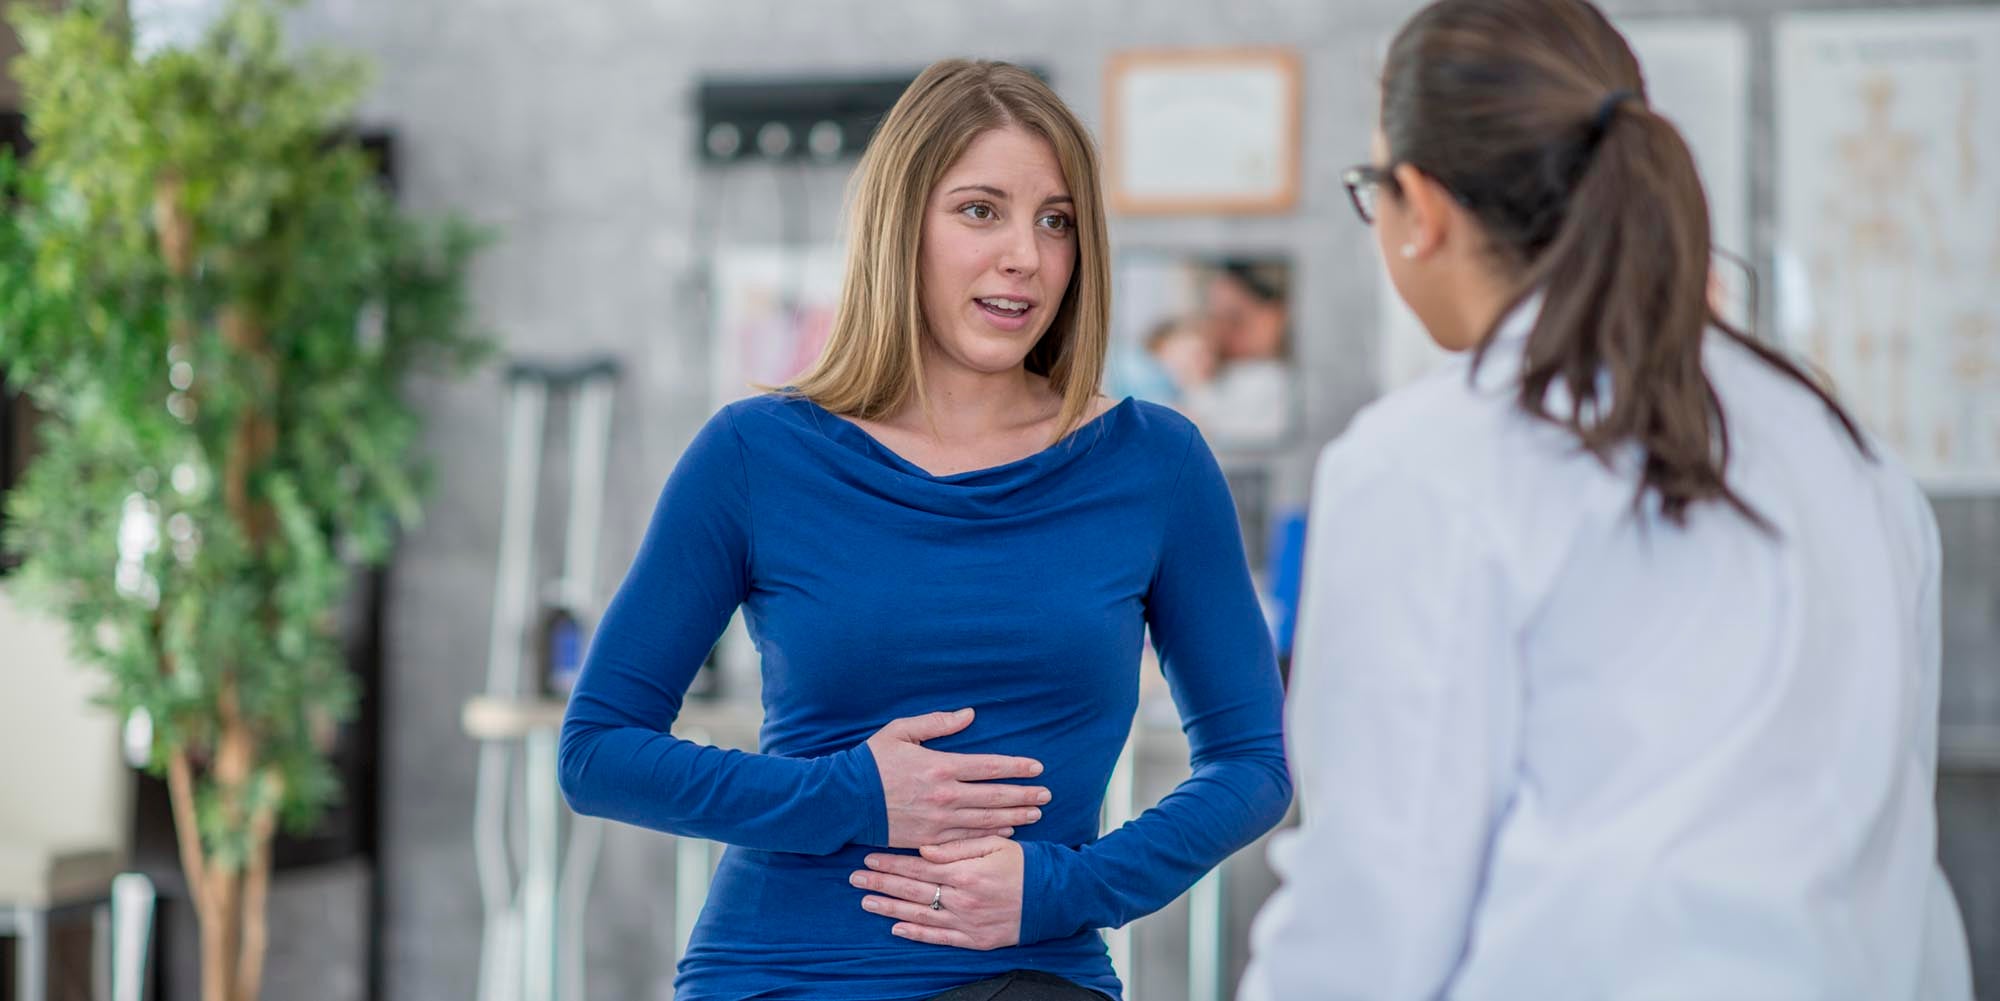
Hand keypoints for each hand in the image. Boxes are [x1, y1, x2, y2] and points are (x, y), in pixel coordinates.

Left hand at [851, 836, 1023, 950]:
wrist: (1055, 898)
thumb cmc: (1025, 865)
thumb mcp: (995, 844)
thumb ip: (958, 846)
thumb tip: (925, 847)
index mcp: (965, 871)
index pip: (919, 865)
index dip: (892, 861)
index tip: (870, 857)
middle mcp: (962, 898)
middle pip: (913, 889)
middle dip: (881, 882)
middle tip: (855, 878)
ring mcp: (966, 922)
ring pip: (919, 915)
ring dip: (890, 908)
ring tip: (866, 901)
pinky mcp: (974, 939)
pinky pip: (939, 938)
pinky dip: (916, 934)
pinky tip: (895, 928)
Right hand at [866, 709, 1050, 847]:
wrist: (843, 800)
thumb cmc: (871, 762)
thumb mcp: (902, 732)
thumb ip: (938, 723)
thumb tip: (969, 714)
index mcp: (941, 766)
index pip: (991, 767)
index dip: (1017, 768)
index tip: (1037, 768)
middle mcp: (945, 796)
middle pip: (996, 797)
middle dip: (1025, 795)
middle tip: (1047, 795)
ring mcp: (939, 821)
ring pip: (987, 821)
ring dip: (1015, 817)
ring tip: (1035, 814)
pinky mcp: (929, 839)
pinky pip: (968, 839)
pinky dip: (990, 835)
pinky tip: (1006, 833)